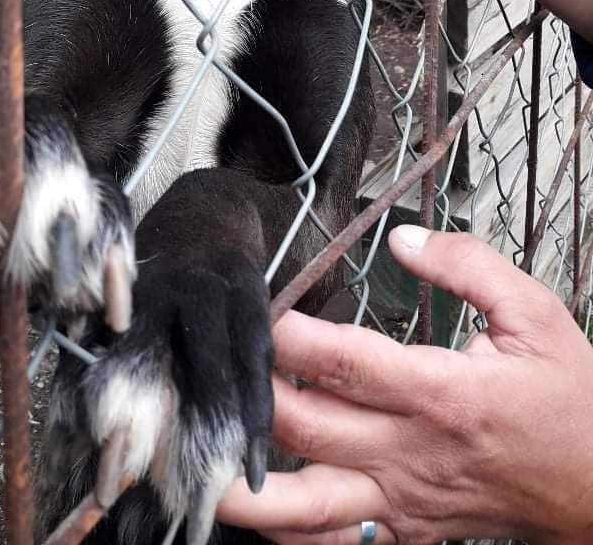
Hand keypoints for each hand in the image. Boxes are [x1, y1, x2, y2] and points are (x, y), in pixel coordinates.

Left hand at [217, 227, 592, 544]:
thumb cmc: (572, 402)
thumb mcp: (535, 313)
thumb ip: (468, 266)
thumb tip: (406, 241)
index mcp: (443, 394)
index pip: (346, 363)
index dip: (291, 338)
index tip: (257, 311)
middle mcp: (413, 453)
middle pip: (308, 428)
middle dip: (252, 399)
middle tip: (213, 368)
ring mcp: (406, 501)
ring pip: (309, 509)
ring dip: (250, 489)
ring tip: (200, 464)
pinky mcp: (410, 531)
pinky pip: (338, 544)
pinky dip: (291, 535)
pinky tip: (253, 515)